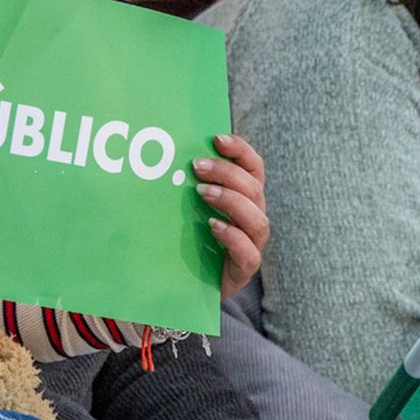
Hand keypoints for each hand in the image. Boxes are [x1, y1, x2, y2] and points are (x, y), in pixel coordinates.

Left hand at [193, 133, 268, 297]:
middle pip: (254, 189)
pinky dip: (233, 236)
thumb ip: (183, 181)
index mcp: (244, 196)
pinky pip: (249, 253)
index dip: (241, 151)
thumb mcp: (184, 204)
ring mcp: (251, 245)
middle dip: (226, 173)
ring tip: (202, 193)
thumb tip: (162, 151)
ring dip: (230, 201)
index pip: (253, 167)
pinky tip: (213, 226)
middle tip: (196, 167)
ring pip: (257, 220)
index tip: (216, 139)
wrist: (181, 281)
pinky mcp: (242, 270)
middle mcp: (252, 217)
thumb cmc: (184, 234)